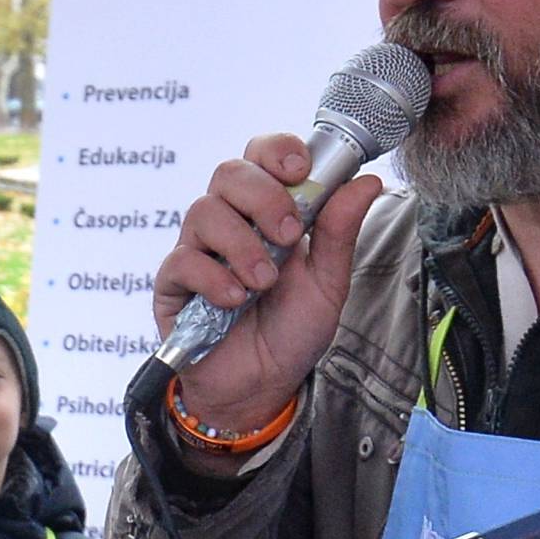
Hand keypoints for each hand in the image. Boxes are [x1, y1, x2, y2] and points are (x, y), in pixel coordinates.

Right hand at [154, 133, 382, 433]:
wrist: (262, 387)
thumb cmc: (291, 331)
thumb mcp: (327, 284)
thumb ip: (339, 233)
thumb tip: (366, 181)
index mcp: (268, 211)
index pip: (261, 155)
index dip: (277, 151)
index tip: (299, 171)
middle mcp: (230, 222)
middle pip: (229, 172)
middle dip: (262, 196)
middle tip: (287, 234)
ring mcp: (198, 250)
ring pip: (204, 211)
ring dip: (242, 244)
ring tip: (264, 282)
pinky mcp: (173, 283)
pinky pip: (182, 260)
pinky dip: (213, 277)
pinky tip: (234, 300)